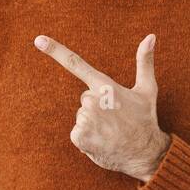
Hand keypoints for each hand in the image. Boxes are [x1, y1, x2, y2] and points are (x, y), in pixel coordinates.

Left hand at [33, 33, 170, 181]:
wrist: (145, 154)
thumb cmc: (145, 119)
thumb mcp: (147, 89)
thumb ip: (145, 61)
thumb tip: (151, 35)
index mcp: (106, 86)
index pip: (76, 64)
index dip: (56, 51)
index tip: (38, 40)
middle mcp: (93, 100)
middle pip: (85, 98)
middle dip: (97, 108)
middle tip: (115, 118)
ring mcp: (85, 118)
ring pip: (81, 116)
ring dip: (93, 124)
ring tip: (111, 131)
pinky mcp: (79, 136)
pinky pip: (77, 132)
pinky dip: (87, 138)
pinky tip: (102, 141)